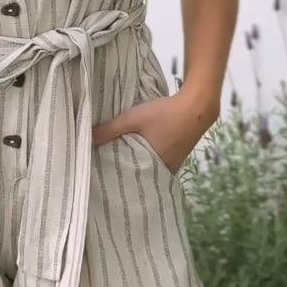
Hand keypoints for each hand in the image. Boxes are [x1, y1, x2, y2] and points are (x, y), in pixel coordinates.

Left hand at [93, 91, 217, 174]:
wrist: (197, 106)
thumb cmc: (165, 113)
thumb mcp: (133, 118)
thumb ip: (110, 129)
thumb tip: (89, 137)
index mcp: (153, 166)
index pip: (129, 180)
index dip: (117, 178)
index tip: (103, 176)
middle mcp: (165, 170)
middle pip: (140, 176)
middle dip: (126, 172)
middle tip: (107, 168)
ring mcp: (174, 164)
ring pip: (150, 169)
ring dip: (138, 165)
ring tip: (120, 160)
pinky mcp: (178, 156)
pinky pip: (159, 163)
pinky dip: (149, 159)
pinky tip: (140, 151)